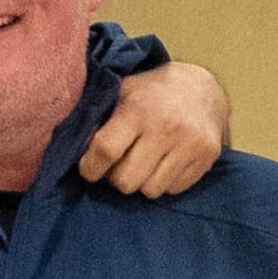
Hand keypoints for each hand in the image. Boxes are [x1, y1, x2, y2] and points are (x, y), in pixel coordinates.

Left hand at [79, 61, 229, 198]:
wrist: (203, 88)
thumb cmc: (152, 92)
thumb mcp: (124, 91)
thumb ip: (99, 116)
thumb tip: (70, 145)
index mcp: (138, 108)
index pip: (105, 150)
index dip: (90, 167)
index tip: (89, 169)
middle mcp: (165, 127)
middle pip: (126, 181)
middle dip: (117, 178)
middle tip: (119, 166)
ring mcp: (189, 143)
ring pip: (150, 190)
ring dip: (142, 182)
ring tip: (144, 163)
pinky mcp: (206, 156)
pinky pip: (173, 190)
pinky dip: (164, 182)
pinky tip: (165, 163)